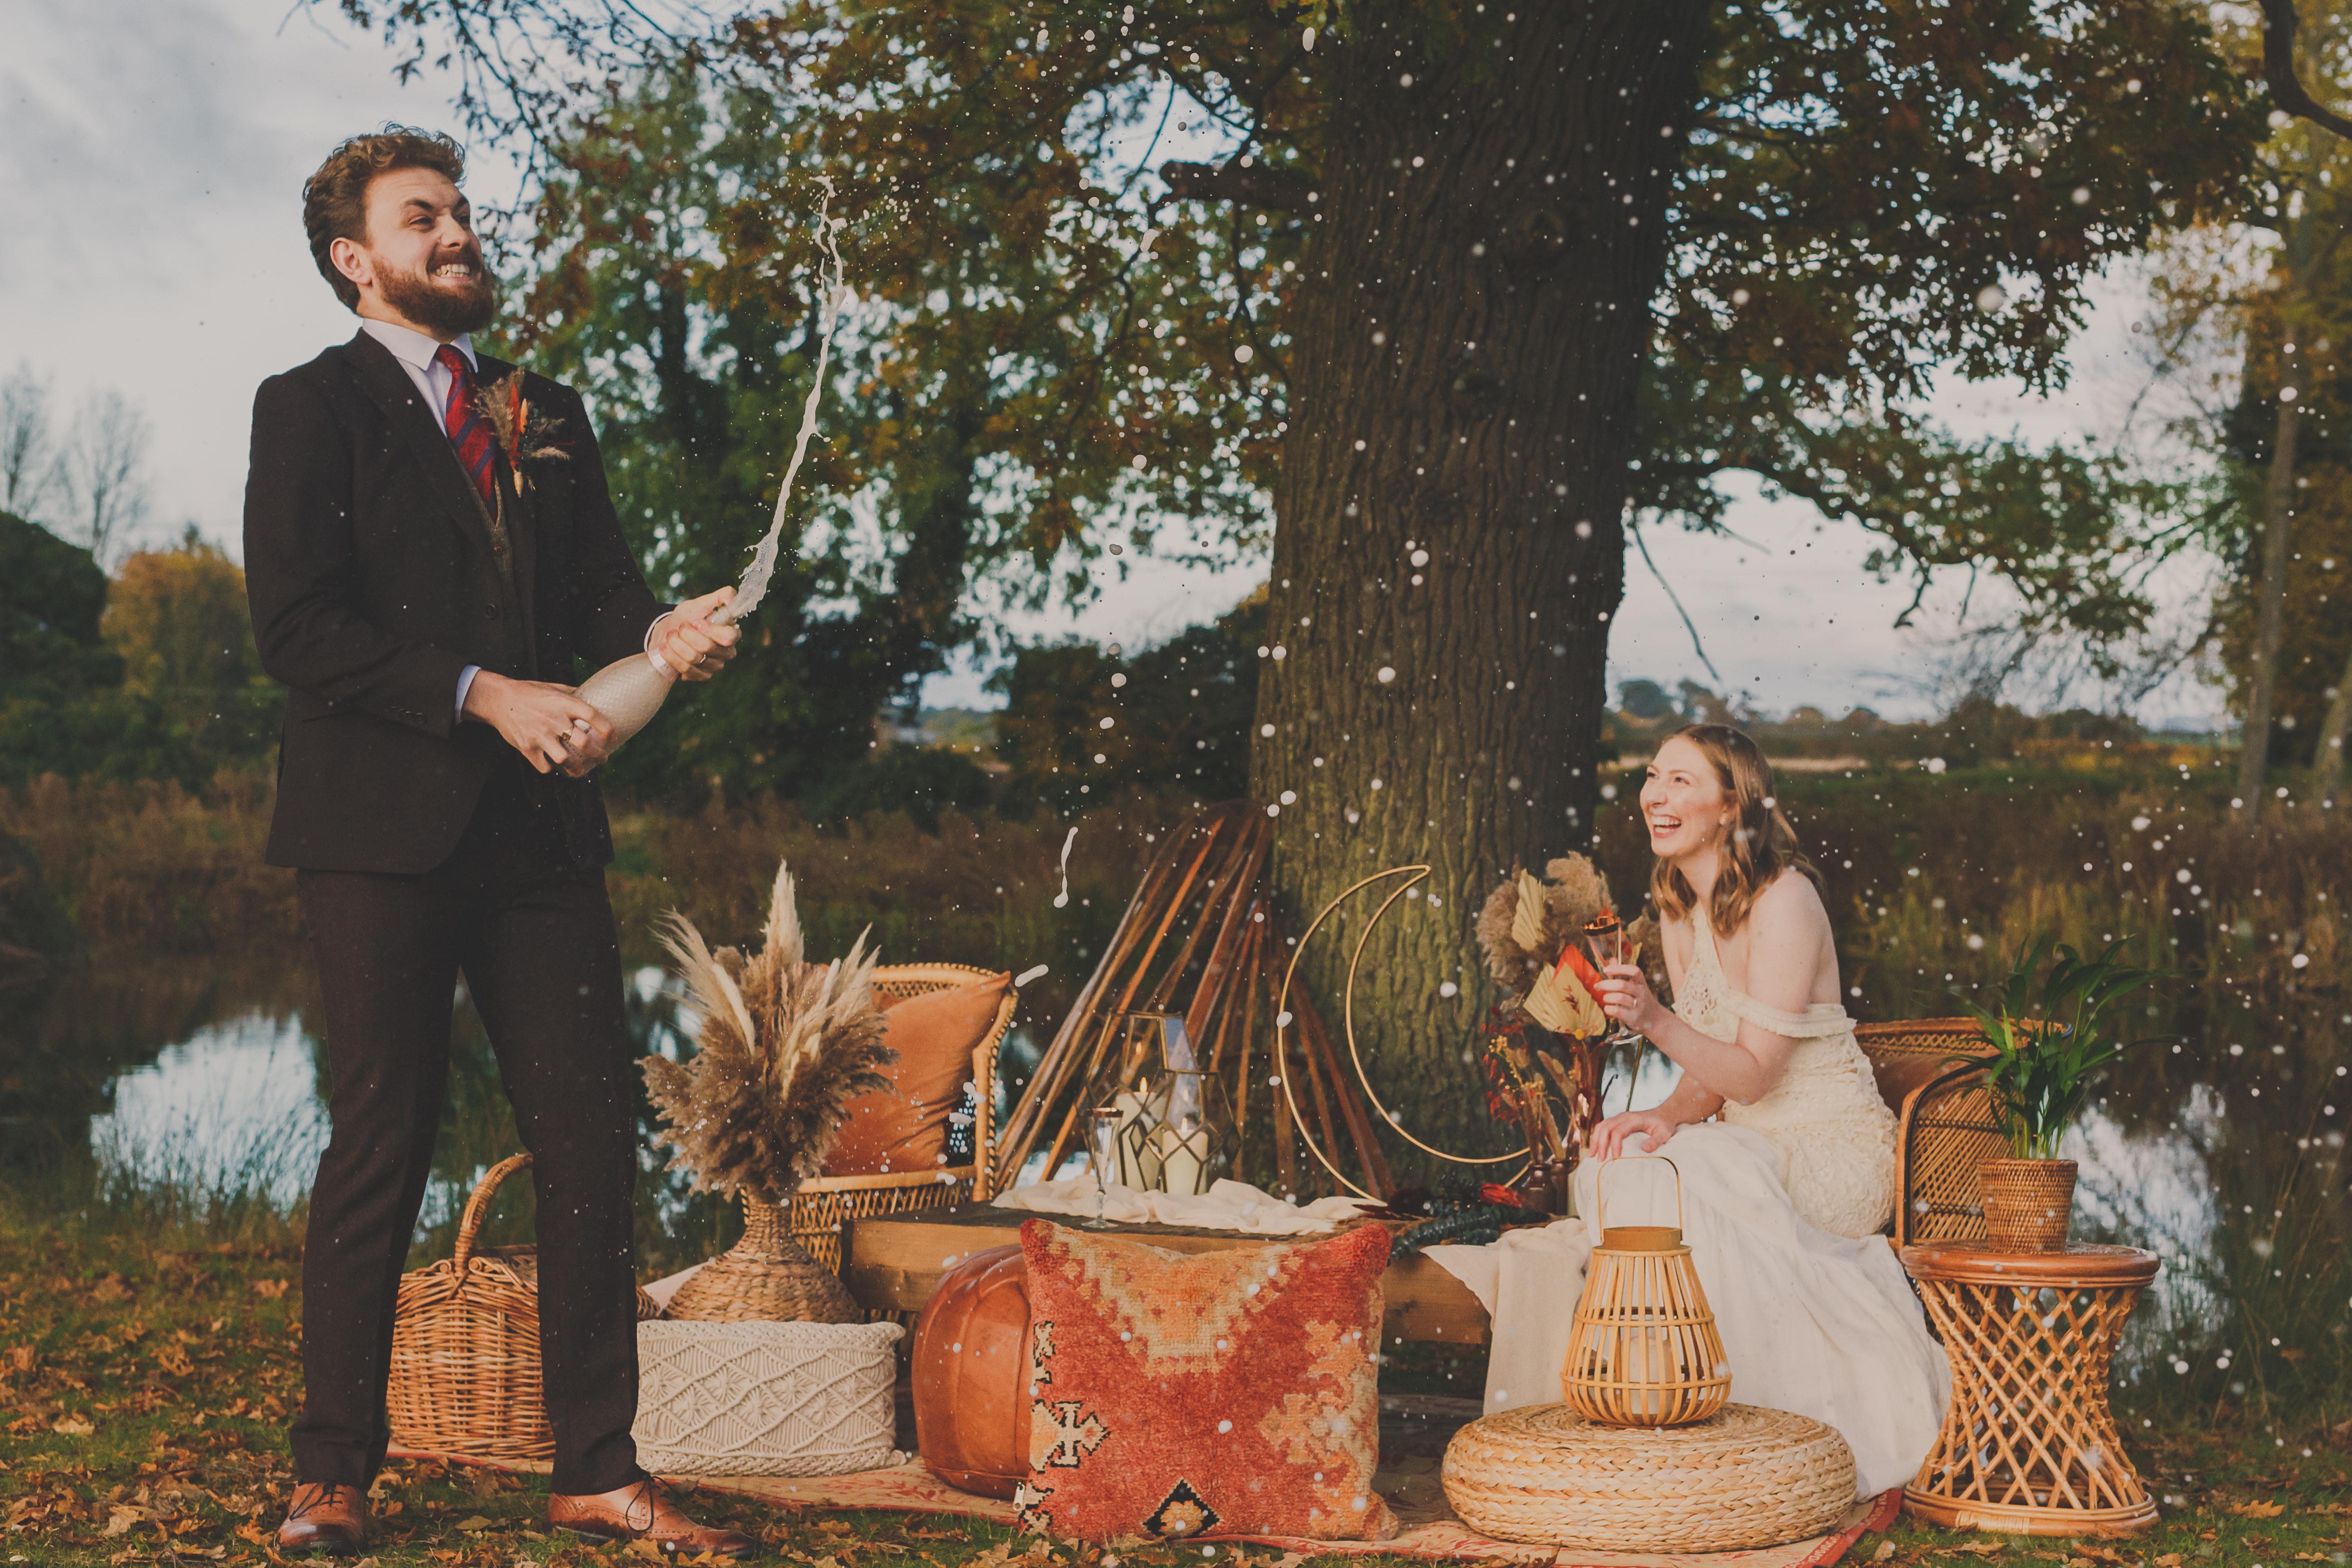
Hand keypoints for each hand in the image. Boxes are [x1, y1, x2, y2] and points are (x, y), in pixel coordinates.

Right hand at [463, 671, 614, 776]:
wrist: (498, 699)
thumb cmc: (528, 692)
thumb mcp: (553, 687)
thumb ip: (572, 693)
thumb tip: (591, 696)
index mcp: (563, 703)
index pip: (593, 716)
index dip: (607, 729)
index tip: (613, 737)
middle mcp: (554, 719)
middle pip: (584, 743)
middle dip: (598, 755)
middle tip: (603, 759)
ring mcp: (540, 734)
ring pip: (566, 759)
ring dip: (576, 767)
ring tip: (580, 769)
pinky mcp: (527, 747)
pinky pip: (544, 766)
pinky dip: (550, 767)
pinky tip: (553, 764)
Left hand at [655, 587, 740, 682]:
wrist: (668, 635)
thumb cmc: (686, 618)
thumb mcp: (699, 604)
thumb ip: (718, 597)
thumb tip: (731, 596)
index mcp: (731, 633)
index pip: (728, 636)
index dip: (710, 630)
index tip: (695, 622)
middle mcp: (727, 652)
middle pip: (707, 647)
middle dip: (686, 635)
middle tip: (678, 628)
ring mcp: (715, 666)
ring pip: (694, 658)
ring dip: (676, 644)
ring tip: (670, 636)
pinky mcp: (702, 676)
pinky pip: (686, 670)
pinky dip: (672, 657)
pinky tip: (665, 648)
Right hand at [1586, 1109, 1680, 1162]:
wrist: (1664, 1114)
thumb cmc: (1664, 1125)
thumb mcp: (1664, 1133)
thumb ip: (1655, 1141)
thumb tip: (1643, 1149)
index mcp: (1634, 1119)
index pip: (1618, 1131)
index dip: (1615, 1144)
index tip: (1616, 1158)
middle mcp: (1623, 1116)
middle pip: (1605, 1128)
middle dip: (1600, 1144)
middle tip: (1600, 1160)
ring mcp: (1619, 1117)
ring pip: (1601, 1126)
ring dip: (1596, 1140)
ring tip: (1592, 1155)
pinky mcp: (1618, 1121)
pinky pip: (1603, 1126)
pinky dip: (1597, 1137)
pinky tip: (1597, 1147)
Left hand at [1594, 961, 1663, 1035]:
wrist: (1654, 1018)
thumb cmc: (1639, 998)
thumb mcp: (1634, 985)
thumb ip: (1622, 973)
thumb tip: (1612, 959)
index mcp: (1640, 982)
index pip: (1634, 971)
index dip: (1620, 968)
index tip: (1606, 969)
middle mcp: (1641, 993)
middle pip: (1622, 985)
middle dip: (1606, 984)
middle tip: (1597, 986)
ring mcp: (1638, 1005)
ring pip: (1620, 998)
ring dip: (1608, 997)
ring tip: (1605, 998)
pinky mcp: (1633, 1017)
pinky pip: (1618, 1012)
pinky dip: (1609, 1009)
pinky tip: (1607, 1008)